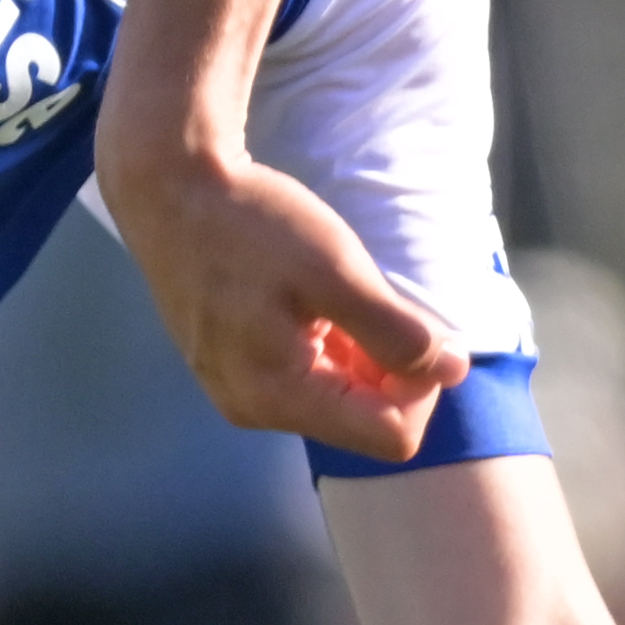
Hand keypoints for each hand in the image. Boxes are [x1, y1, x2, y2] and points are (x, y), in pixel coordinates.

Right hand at [99, 122, 470, 460]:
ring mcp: (240, 391)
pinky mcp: (234, 366)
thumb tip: (455, 372)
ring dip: (362, 353)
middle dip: (392, 370)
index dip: (421, 386)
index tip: (413, 327)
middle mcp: (255, 409)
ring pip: (339, 397)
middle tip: (375, 300)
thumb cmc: (250, 225)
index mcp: (278, 398)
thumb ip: (397, 331)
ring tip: (338, 293)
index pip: (392, 436)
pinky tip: (315, 298)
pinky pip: (308, 376)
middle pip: (365, 421)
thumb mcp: (336, 271)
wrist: (170, 188)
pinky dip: (333, 345)